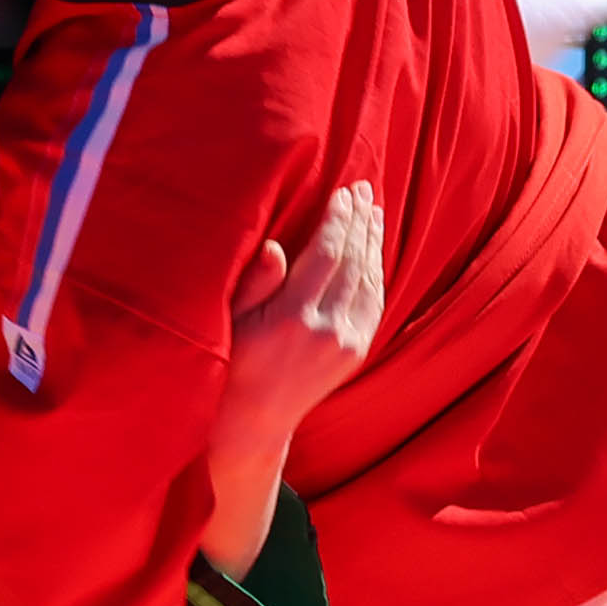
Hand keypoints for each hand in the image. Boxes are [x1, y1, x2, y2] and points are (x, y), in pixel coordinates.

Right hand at [222, 182, 389, 444]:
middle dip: (359, 221)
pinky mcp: (356, 352)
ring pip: (369, 280)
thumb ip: (255, 282)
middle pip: (354, 262)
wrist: (255, 417)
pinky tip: (373, 250)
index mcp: (294, 316)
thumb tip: (274, 247)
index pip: (328, 254)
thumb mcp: (231, 319)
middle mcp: (327, 330)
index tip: (343, 191)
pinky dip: (375, 271)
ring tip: (372, 210)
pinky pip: (373, 302)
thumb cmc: (233, 359)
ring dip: (372, 242)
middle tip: (363, 188)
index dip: (338, 219)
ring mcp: (346, 343)